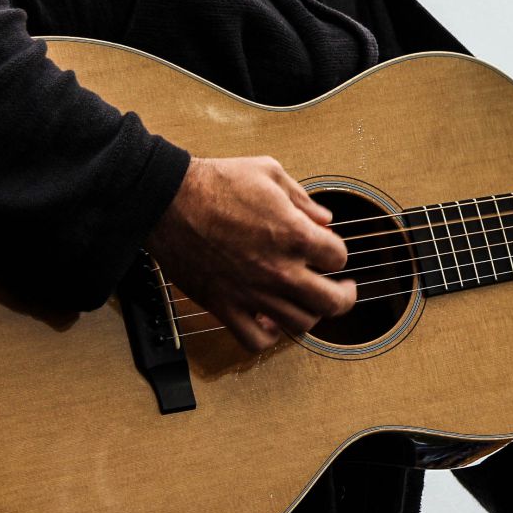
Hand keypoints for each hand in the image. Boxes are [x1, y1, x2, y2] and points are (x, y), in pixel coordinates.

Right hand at [146, 156, 355, 351]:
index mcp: (293, 234)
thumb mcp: (269, 172)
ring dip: (310, 314)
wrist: (168, 201)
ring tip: (308, 303)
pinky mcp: (225, 306)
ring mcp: (253, 293)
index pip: (338, 257)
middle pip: (331, 302)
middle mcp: (278, 270)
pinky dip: (269, 336)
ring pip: (300, 324)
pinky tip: (271, 322)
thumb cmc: (215, 182)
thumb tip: (324, 219)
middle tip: (343, 290)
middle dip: (344, 296)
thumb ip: (302, 198)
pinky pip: (255, 340)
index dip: (337, 251)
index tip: (328, 248)